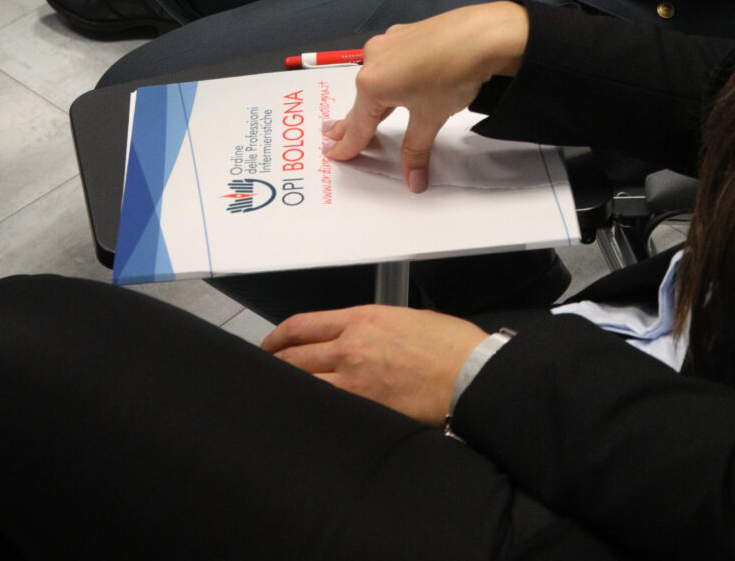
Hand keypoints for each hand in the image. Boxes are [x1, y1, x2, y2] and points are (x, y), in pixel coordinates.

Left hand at [263, 306, 486, 424]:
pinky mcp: (365, 409)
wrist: (471, 373)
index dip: (276, 338)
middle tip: (263, 375)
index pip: (302, 326)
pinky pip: (324, 408)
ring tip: (277, 399)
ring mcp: (354, 381)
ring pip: (302, 384)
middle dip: (273, 366)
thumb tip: (353, 339)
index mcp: (362, 319)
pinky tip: (304, 416)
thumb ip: (372, 328)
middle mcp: (350, 346)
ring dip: (286, 390)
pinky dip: (309, 410)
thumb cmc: (449, 345)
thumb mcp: (406, 318)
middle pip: (293, 357)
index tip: (267, 347)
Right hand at [321, 1, 529, 184]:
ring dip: (370, 99)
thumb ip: (415, 150)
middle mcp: (373, 59)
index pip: (358, 124)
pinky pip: (390, 62)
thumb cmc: (451, 77)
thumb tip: (414, 182)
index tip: (333, 155)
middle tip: (330, 134)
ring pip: (376, 78)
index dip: (348, 145)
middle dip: (348, 121)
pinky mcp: (405, 32)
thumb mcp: (430, 118)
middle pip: (362, 99)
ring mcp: (389, 42)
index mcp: (372, 83)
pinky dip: (388, 78)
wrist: (483, 34)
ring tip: (360, 113)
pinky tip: (395, 82)